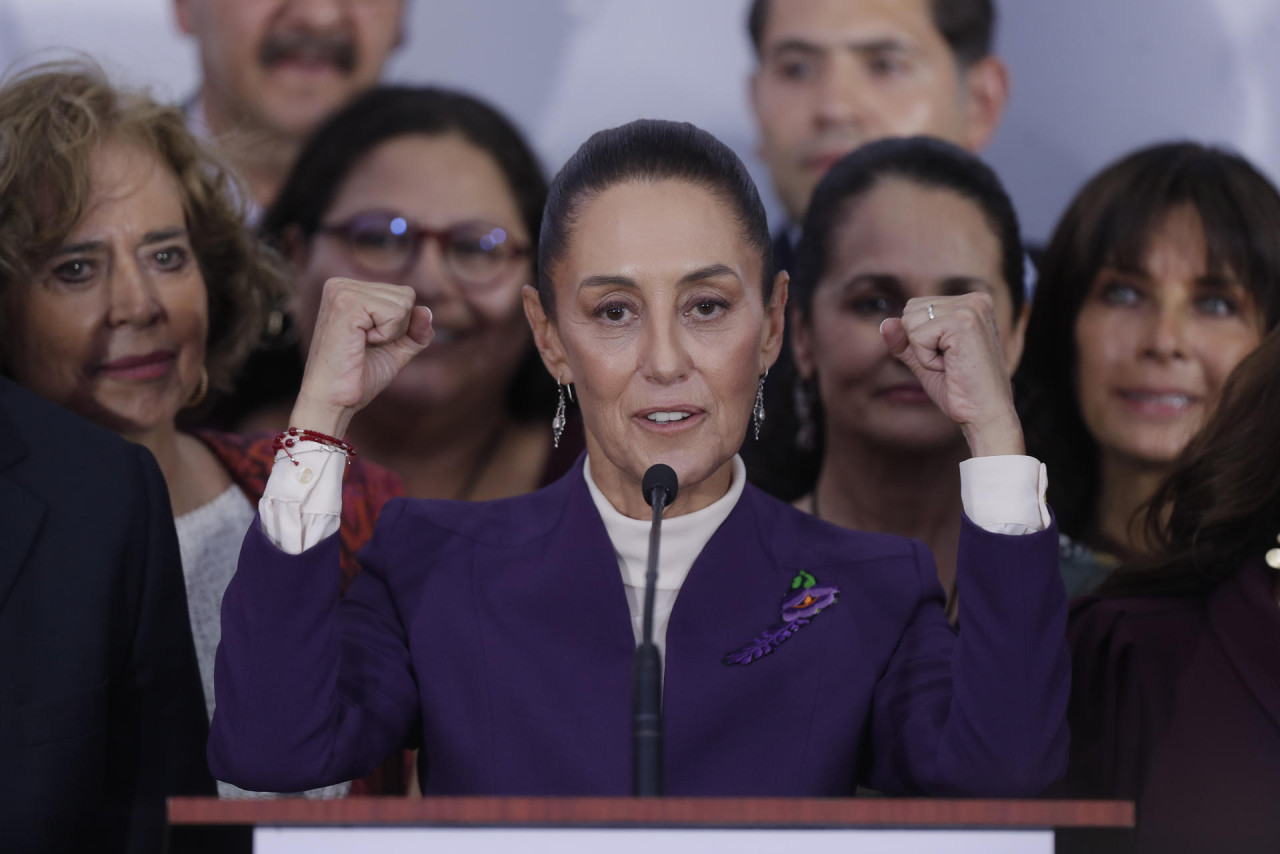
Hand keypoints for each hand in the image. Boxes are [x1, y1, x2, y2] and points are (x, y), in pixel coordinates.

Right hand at [290, 278, 433, 436]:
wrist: (333, 401)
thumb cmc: (358, 377)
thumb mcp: (396, 350)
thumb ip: (415, 330)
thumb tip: (427, 310)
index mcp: (349, 290)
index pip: (403, 295)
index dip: (399, 326)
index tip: (369, 343)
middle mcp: (342, 284)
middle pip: (406, 295)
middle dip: (397, 329)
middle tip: (365, 347)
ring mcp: (342, 291)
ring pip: (403, 303)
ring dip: (390, 333)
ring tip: (361, 345)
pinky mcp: (346, 303)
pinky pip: (395, 312)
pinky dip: (385, 335)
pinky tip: (360, 344)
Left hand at [878, 293, 1023, 456]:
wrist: (985, 415)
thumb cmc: (960, 391)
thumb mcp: (925, 360)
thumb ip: (905, 340)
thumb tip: (885, 323)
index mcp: (971, 302)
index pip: (915, 307)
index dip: (919, 340)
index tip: (948, 358)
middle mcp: (974, 299)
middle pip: (910, 310)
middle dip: (919, 343)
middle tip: (949, 363)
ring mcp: (970, 308)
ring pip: (910, 321)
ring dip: (922, 351)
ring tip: (951, 364)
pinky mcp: (963, 322)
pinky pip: (917, 336)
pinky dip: (926, 358)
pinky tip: (951, 367)